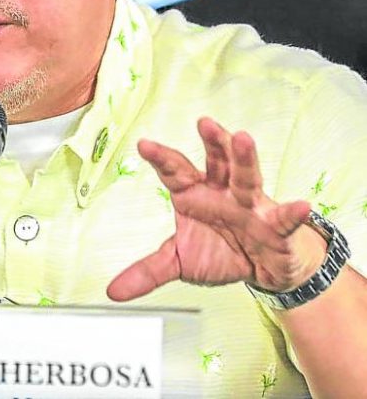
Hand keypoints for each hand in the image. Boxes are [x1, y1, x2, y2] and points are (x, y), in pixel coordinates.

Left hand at [107, 118, 326, 301]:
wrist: (263, 269)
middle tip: (204, 122)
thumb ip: (148, 271)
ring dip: (244, 158)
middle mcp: (222, 192)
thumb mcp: (180, 262)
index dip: (161, 158)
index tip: (144, 144)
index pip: (175, 172)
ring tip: (242, 137)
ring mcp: (250, 206)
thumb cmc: (220, 252)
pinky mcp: (276, 226)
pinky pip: (284, 218)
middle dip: (211, 143)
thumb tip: (112, 291)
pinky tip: (300, 205)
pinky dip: (292, 213)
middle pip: (216, 163)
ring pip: (247, 177)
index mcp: (195, 194)